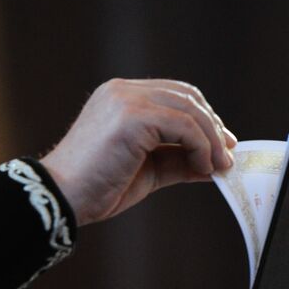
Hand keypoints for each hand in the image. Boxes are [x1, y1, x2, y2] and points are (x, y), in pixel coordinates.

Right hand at [39, 79, 235, 225]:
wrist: (62, 198)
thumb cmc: (96, 187)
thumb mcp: (147, 170)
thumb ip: (178, 161)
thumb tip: (214, 164)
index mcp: (119, 97)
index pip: (174, 94)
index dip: (204, 118)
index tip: (221, 147)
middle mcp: (121, 90)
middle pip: (186, 96)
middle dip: (213, 127)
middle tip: (226, 157)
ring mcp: (125, 99)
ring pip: (189, 109)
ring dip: (212, 139)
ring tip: (217, 167)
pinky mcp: (132, 116)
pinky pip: (183, 125)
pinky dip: (201, 146)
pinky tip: (201, 167)